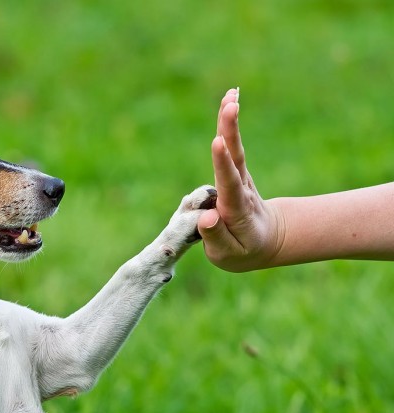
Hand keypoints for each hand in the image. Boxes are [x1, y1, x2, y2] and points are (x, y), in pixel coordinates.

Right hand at [197, 89, 283, 271]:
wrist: (266, 240)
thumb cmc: (243, 251)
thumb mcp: (229, 255)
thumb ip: (216, 237)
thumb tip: (207, 216)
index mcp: (236, 210)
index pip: (229, 185)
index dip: (222, 164)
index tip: (218, 143)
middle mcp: (241, 189)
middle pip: (236, 158)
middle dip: (231, 132)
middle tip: (230, 105)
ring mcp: (240, 178)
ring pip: (235, 148)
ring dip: (230, 122)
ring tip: (230, 95)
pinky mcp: (236, 171)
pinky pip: (231, 146)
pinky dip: (229, 124)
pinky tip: (229, 100)